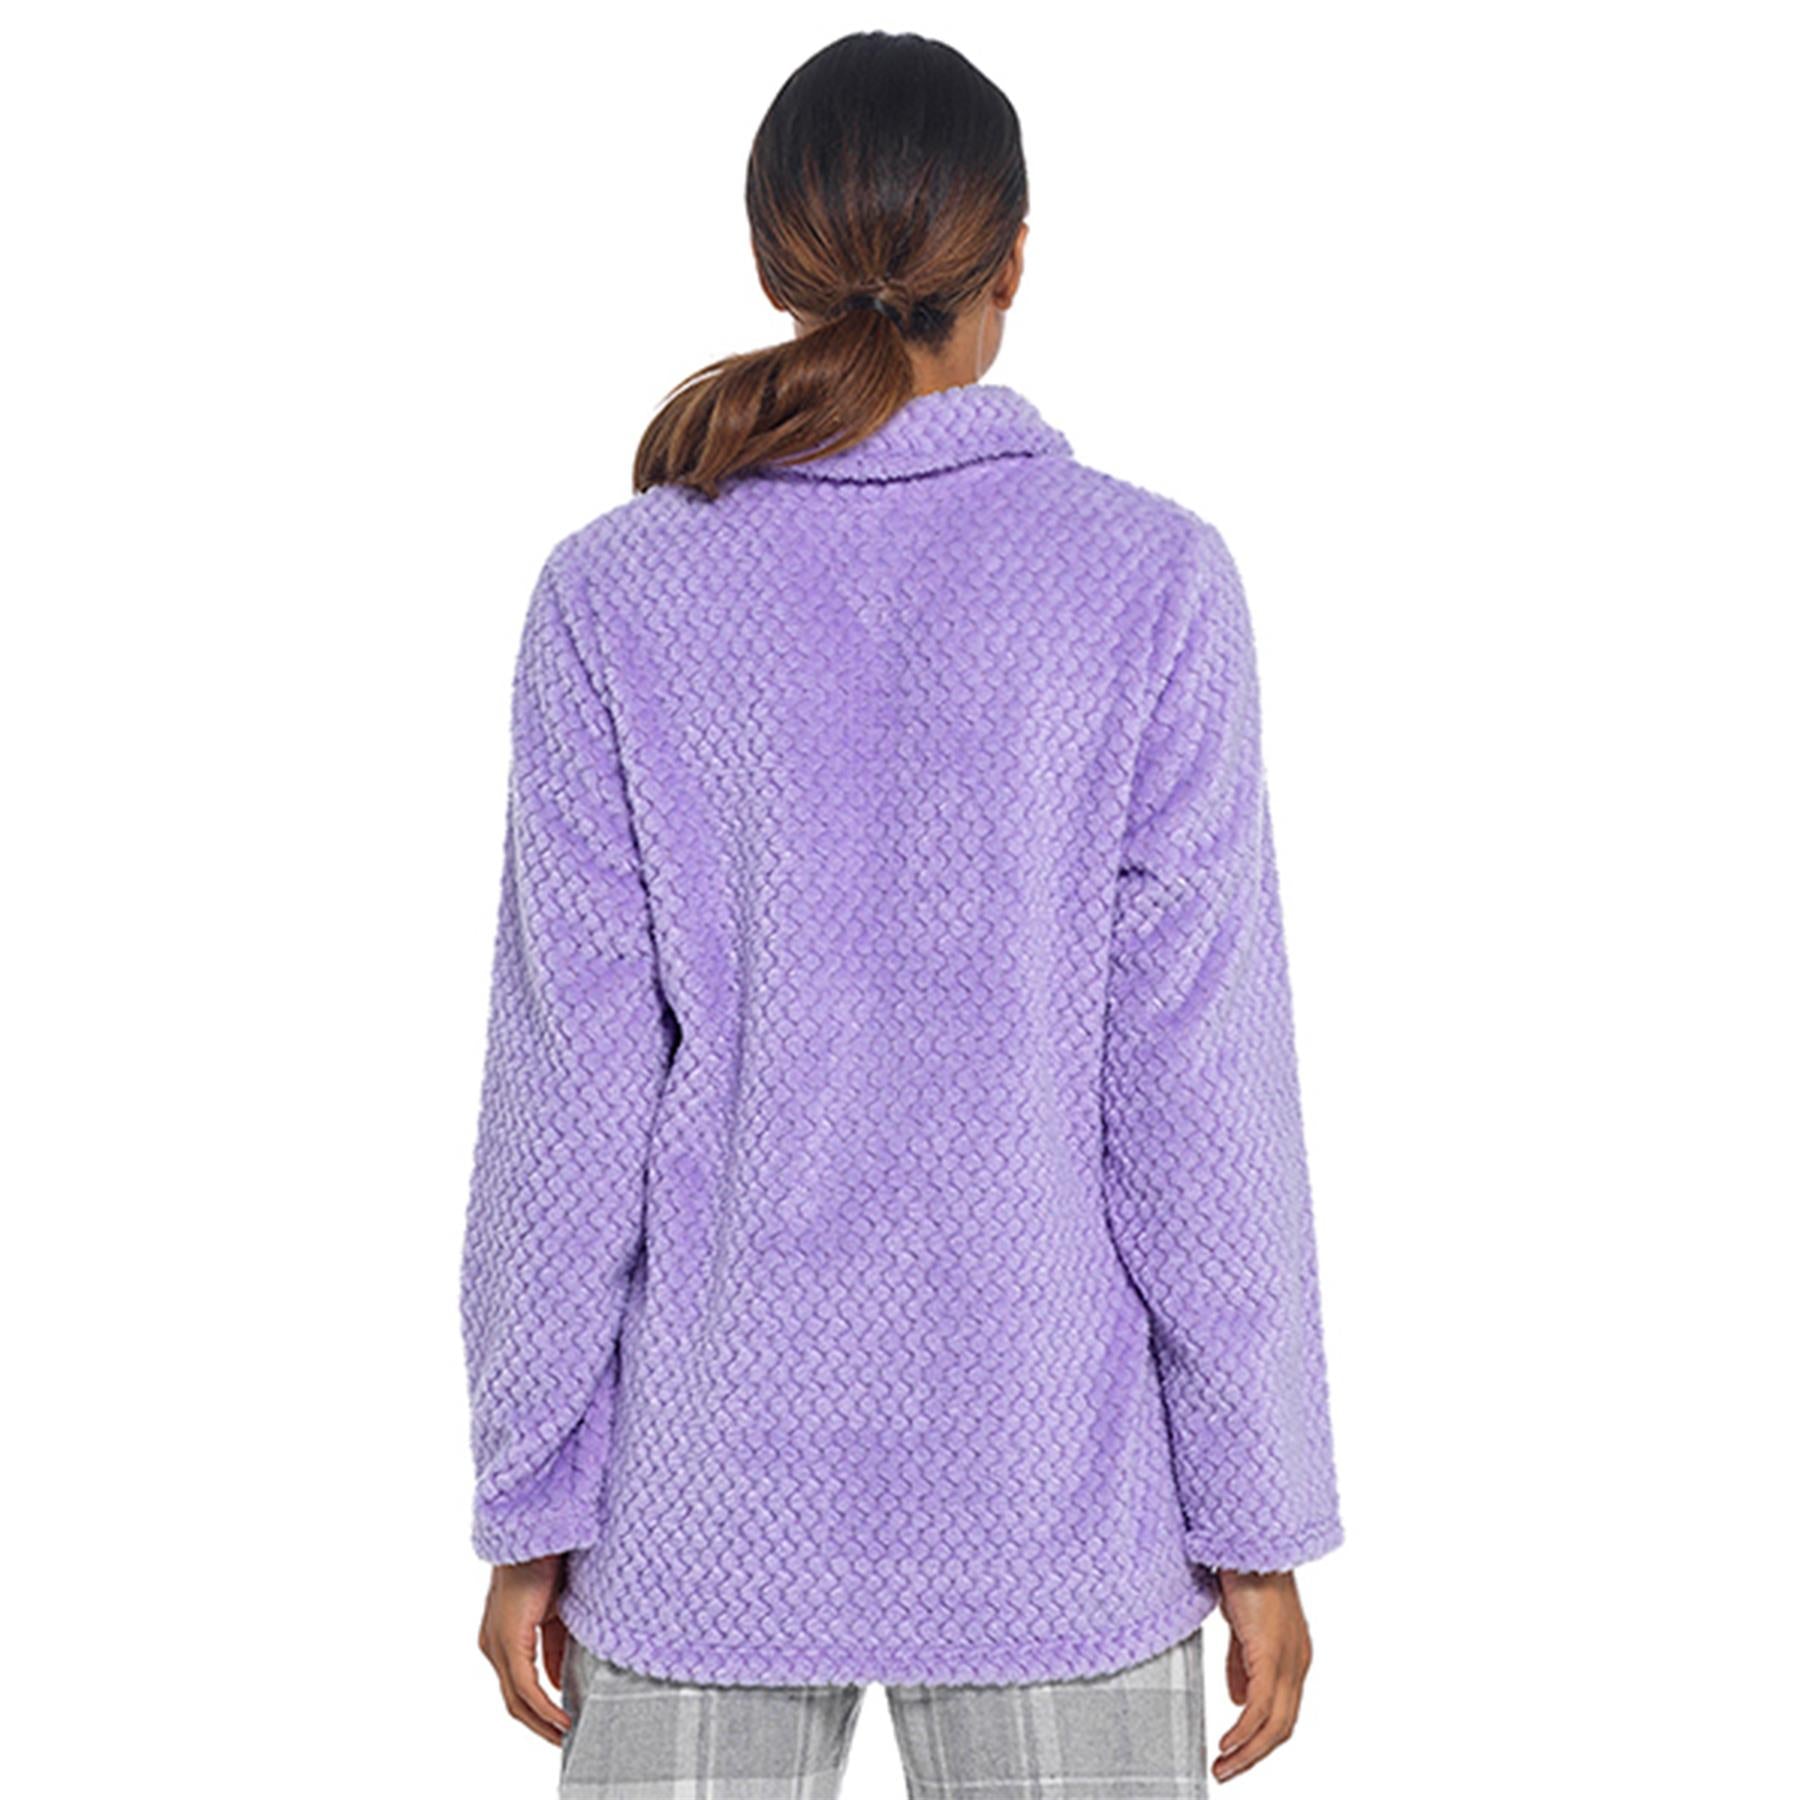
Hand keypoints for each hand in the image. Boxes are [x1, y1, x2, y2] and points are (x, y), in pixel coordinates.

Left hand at [478, 1553, 573, 1744]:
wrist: (541, 1533)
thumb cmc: (548, 1563)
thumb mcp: (556, 1613)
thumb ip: (554, 1648)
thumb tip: (557, 1681)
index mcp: (501, 1637)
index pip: (516, 1687)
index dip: (538, 1711)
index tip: (562, 1724)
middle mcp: (492, 1645)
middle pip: (513, 1702)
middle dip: (540, 1726)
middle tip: (564, 1740)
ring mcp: (497, 1644)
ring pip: (516, 1699)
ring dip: (542, 1722)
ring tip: (565, 1736)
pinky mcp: (508, 1640)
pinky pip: (524, 1686)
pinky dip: (543, 1706)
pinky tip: (561, 1717)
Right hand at [1211, 1567, 1313, 1781]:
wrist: (1247, 1543)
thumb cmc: (1244, 1574)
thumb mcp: (1241, 1627)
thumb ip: (1242, 1663)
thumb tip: (1237, 1699)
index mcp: (1293, 1655)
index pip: (1283, 1711)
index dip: (1260, 1739)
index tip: (1235, 1755)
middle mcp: (1297, 1662)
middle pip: (1283, 1727)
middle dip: (1254, 1756)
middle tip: (1227, 1773)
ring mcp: (1288, 1660)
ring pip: (1275, 1726)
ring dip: (1248, 1752)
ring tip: (1223, 1768)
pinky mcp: (1271, 1655)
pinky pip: (1260, 1708)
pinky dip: (1244, 1733)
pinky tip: (1227, 1744)